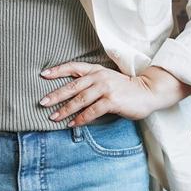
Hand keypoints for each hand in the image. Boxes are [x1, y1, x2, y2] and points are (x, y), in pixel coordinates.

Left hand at [38, 62, 190, 124]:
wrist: (148, 92)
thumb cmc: (126, 89)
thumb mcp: (108, 80)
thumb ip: (92, 83)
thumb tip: (72, 94)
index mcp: (97, 70)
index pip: (73, 67)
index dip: (58, 70)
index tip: (43, 75)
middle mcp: (100, 77)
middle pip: (72, 86)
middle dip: (56, 95)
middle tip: (42, 102)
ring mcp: (106, 88)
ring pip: (80, 100)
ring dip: (65, 110)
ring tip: (54, 117)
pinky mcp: (112, 101)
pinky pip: (91, 111)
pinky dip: (81, 119)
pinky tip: (72, 124)